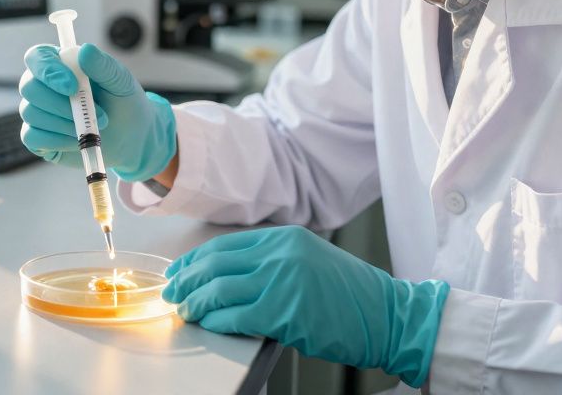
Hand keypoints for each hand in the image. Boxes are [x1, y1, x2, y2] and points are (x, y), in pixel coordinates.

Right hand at [18, 42, 176, 181]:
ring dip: (65, 123)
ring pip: (31, 113)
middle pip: (29, 87)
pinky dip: (57, 140)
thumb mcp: (120, 81)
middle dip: (61, 104)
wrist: (131, 138)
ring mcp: (38, 112)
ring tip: (92, 128)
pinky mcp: (38, 138)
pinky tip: (77, 140)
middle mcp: (43, 85)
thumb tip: (84, 50)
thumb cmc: (124, 103)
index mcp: (60, 64)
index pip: (36, 57)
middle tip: (97, 114)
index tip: (73, 86)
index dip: (48, 70)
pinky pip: (33, 138)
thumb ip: (102, 65)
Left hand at [163, 225, 448, 387]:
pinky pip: (235, 315)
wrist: (389, 315)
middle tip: (172, 293)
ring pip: (220, 289)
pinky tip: (208, 324)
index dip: (195, 262)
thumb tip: (227, 275)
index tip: (179, 273)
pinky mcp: (285, 311)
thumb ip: (272, 261)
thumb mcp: (309, 260)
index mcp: (284, 238)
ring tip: (185, 311)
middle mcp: (280, 254)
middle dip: (187, 280)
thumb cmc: (351, 295)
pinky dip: (216, 321)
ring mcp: (282, 281)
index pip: (223, 246)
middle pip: (215, 264)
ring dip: (195, 302)